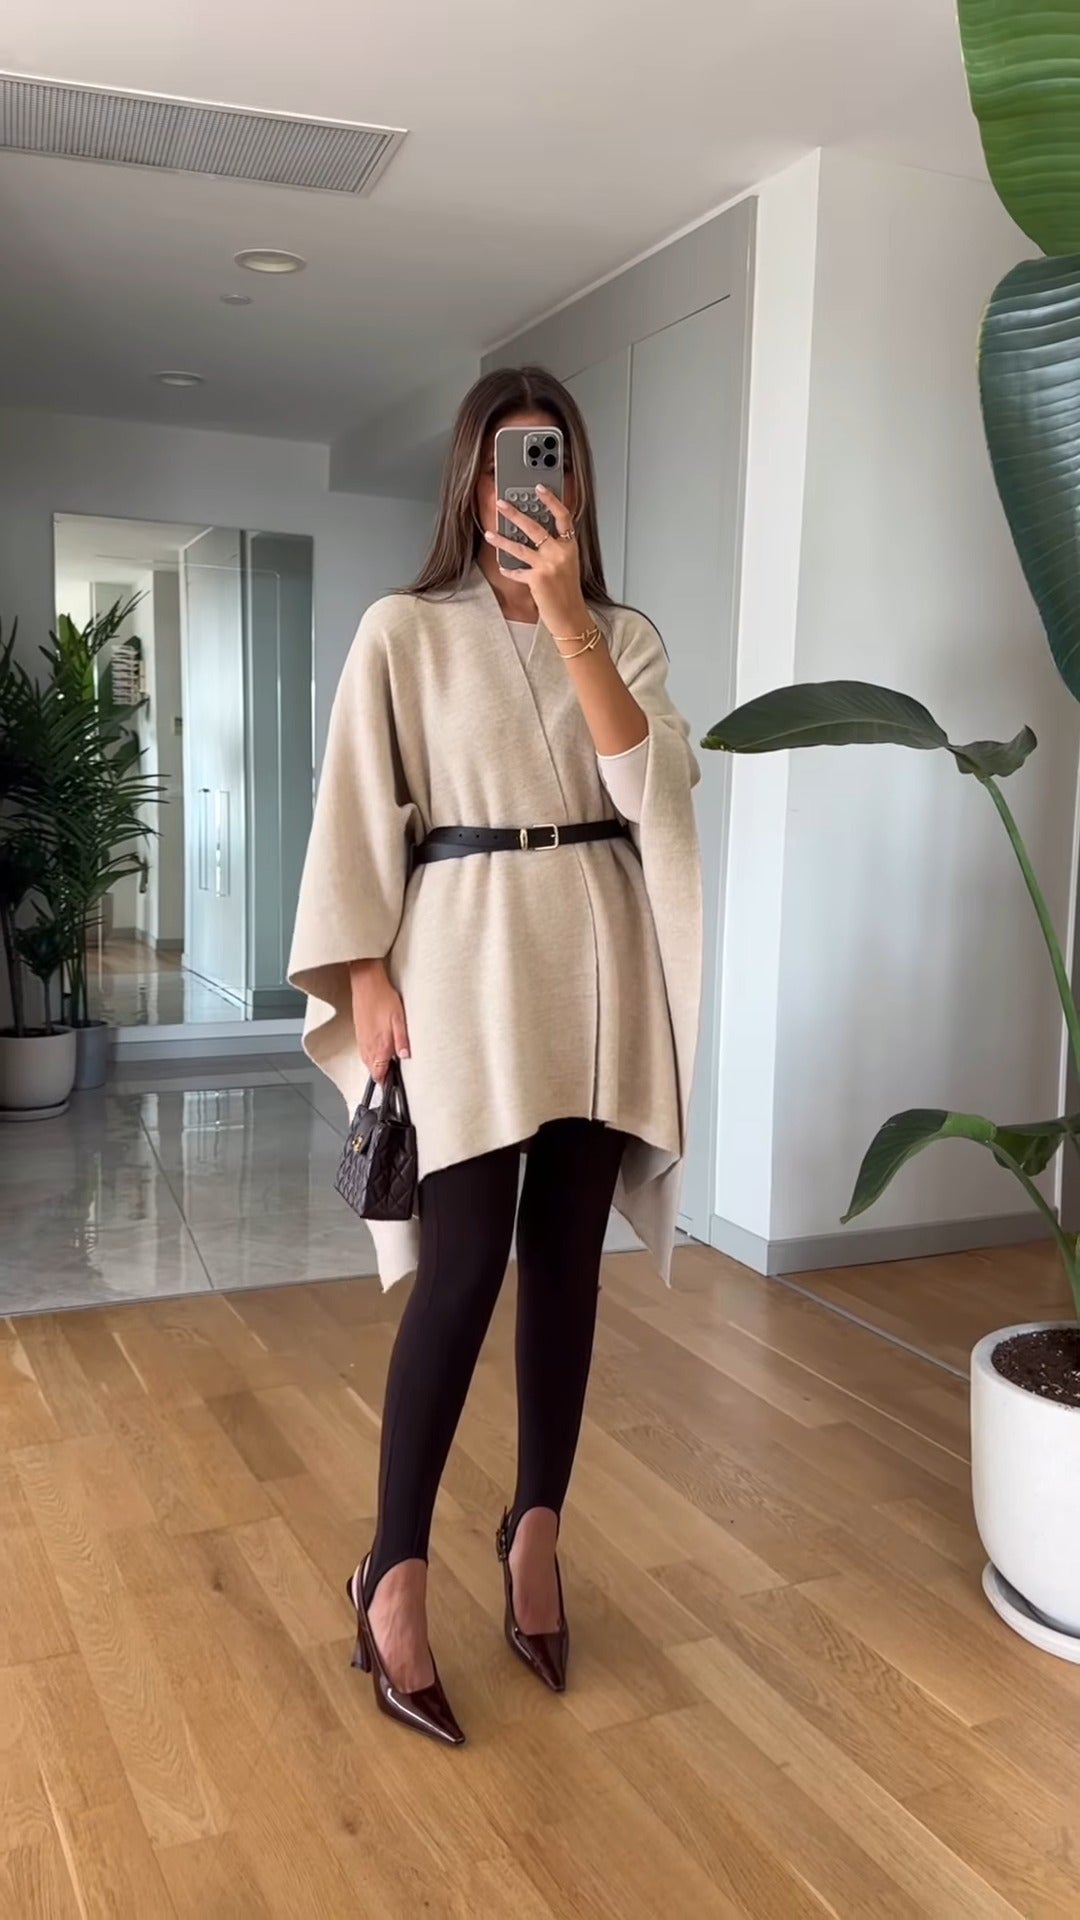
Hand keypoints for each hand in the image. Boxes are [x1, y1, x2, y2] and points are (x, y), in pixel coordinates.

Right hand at [349, 959, 409, 1083]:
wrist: (366, 984)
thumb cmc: (383, 998)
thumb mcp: (400, 1020)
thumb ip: (402, 1040)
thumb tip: (405, 1056)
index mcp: (378, 1047)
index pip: (379, 1075)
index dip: (387, 1081)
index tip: (395, 1080)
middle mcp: (367, 1047)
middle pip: (373, 1071)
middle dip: (383, 1073)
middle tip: (395, 1070)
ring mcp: (361, 1041)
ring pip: (368, 1062)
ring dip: (378, 1064)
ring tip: (390, 1059)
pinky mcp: (359, 1034)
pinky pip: (365, 1051)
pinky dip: (373, 1054)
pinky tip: (381, 1046)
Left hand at [484, 486, 590, 639]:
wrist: (570, 616)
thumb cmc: (568, 592)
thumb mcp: (568, 564)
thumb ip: (556, 547)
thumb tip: (534, 533)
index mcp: (569, 546)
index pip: (563, 516)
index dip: (551, 499)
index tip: (539, 488)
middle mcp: (560, 553)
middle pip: (535, 527)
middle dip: (515, 513)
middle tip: (502, 503)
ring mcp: (548, 566)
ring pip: (520, 547)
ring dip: (502, 540)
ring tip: (490, 533)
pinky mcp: (537, 580)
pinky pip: (517, 571)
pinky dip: (508, 570)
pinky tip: (503, 567)